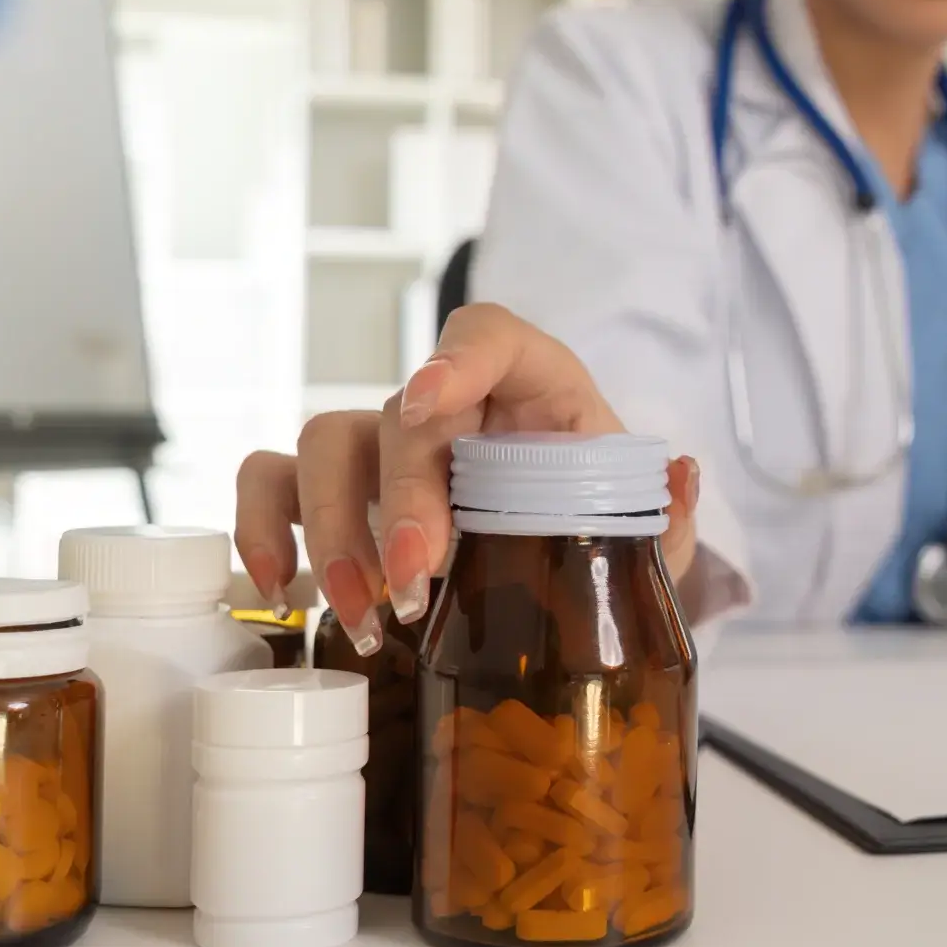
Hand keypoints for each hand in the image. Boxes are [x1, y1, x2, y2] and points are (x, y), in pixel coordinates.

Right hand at [232, 304, 701, 653]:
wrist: (561, 568)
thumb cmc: (596, 526)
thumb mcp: (644, 530)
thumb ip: (667, 515)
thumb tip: (680, 479)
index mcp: (531, 386)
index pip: (489, 335)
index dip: (457, 359)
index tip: (431, 401)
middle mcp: (450, 403)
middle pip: (402, 415)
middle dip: (404, 498)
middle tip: (420, 580)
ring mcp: (387, 444)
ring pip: (327, 443)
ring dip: (335, 529)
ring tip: (366, 612)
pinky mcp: (339, 491)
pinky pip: (274, 480)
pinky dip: (265, 526)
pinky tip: (282, 589)